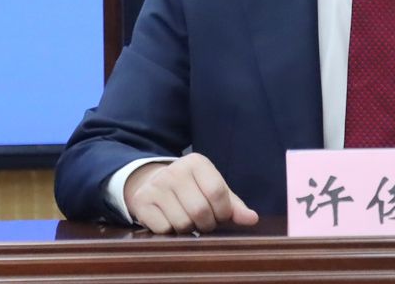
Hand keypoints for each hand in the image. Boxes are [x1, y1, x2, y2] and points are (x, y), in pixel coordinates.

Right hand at [124, 152, 258, 233]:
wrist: (152, 182)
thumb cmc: (191, 188)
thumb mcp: (213, 189)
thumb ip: (233, 205)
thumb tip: (252, 219)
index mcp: (197, 162)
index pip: (217, 192)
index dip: (223, 212)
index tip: (221, 216)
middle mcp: (175, 170)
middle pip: (200, 210)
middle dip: (207, 224)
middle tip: (204, 221)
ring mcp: (157, 185)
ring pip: (182, 223)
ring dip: (189, 229)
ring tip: (187, 219)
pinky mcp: (142, 201)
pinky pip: (164, 229)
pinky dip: (171, 232)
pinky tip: (170, 220)